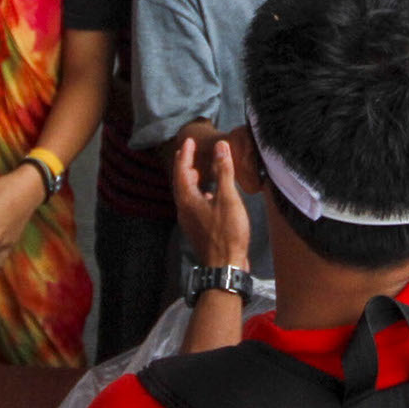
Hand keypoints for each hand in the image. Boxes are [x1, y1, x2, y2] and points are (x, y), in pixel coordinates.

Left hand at [172, 135, 251, 269]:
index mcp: (187, 199)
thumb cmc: (227, 232)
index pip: (182, 170)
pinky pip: (194, 204)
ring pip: (187, 194)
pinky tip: (211, 195)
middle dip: (185, 166)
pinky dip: (199, 193)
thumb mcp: (228, 199)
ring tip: (200, 170)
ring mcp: (190, 221)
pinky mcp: (198, 229)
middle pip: (180, 182)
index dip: (185, 154)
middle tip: (189, 152)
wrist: (225, 267)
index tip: (189, 140)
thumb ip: (223, 172)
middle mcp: (184, 209)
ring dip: (192, 180)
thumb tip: (220, 146)